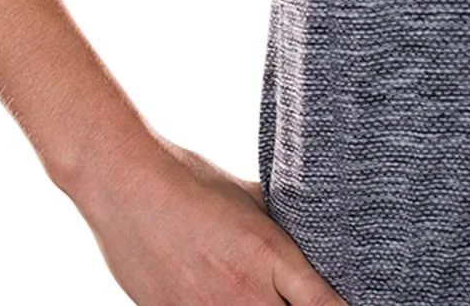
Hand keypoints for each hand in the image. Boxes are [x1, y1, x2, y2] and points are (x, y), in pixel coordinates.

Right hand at [58, 129, 347, 304]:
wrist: (120, 180)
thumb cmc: (183, 177)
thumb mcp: (244, 196)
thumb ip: (280, 223)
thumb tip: (309, 229)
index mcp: (271, 256)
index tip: (349, 303)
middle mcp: (245, 294)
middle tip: (280, 293)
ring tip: (237, 289)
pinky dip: (209, 305)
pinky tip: (204, 288)